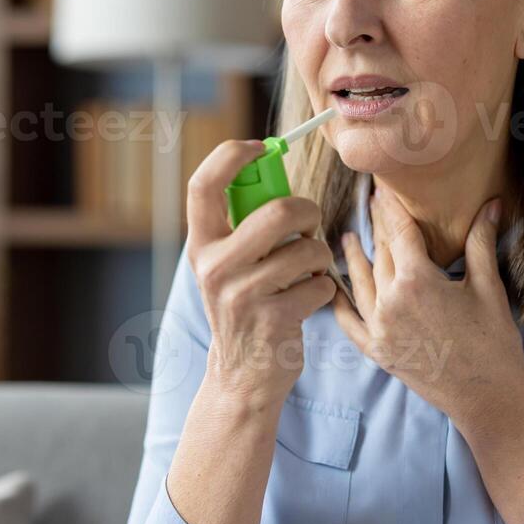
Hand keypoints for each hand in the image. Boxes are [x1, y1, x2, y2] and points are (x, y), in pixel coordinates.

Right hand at [186, 140, 336, 409]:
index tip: (259, 147)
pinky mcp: (274, 318)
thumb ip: (239, 224)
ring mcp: (242, 294)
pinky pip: (319, 282)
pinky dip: (323, 288)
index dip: (232, 155)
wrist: (243, 376)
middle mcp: (214, 267)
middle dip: (306, 211)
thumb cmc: (244, 306)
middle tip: (309, 223)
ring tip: (308, 270)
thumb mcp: (226, 265)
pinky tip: (307, 300)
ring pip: (307, 248)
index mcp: (200, 246)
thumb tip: (268, 165)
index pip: (204, 184)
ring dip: (319, 256)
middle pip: (276, 212)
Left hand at [331, 183, 523, 424]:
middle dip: (376, 225)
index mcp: (417, 280)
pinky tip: (335, 289)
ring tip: (346, 237)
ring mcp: (379, 328)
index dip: (392, 205)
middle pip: (379, 252)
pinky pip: (349, 323)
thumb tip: (492, 203)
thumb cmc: (494, 342)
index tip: (383, 185)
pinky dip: (340, 304)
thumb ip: (481, 242)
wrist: (488, 397)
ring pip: (359, 283)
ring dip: (352, 257)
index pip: (399, 231)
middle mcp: (390, 301)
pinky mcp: (377, 351)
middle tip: (370, 201)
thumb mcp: (488, 287)